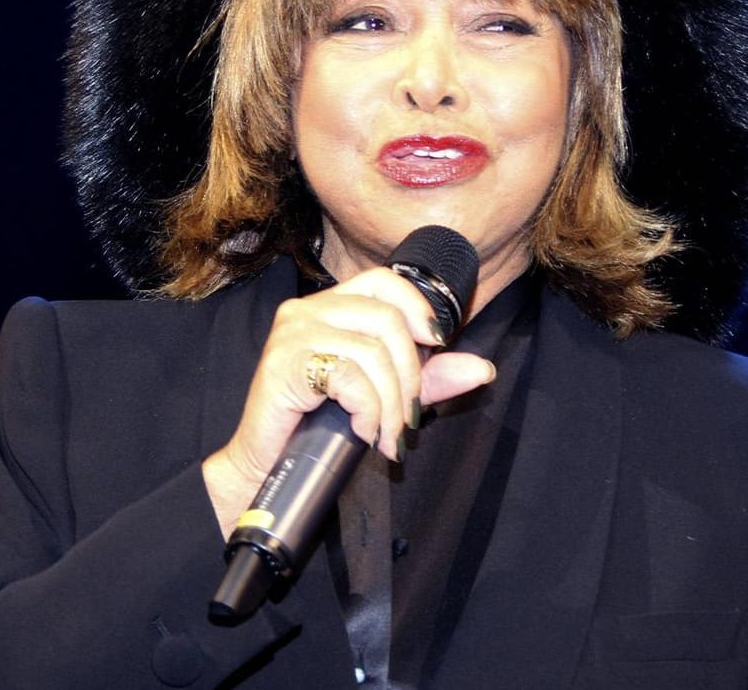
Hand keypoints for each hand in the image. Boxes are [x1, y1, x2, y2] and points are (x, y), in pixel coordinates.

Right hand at [202, 266, 495, 535]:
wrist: (264, 467)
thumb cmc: (317, 428)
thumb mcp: (382, 394)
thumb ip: (428, 378)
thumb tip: (483, 368)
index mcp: (328, 306)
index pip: (384, 281)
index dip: (418, 307)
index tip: (436, 345)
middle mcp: (306, 310)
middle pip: (387, 320)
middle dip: (411, 377)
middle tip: (407, 419)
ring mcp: (292, 334)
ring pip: (373, 353)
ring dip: (391, 404)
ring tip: (386, 435)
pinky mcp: (283, 364)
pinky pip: (349, 378)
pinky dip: (367, 410)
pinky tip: (362, 432)